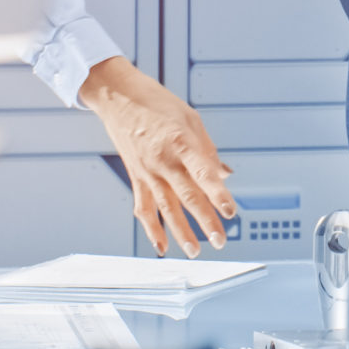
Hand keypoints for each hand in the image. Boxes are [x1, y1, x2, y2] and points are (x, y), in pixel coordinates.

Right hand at [80, 57, 236, 257]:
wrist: (118, 97)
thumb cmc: (157, 103)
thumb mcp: (190, 118)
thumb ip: (207, 150)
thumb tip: (225, 175)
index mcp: (180, 141)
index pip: (203, 172)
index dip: (217, 193)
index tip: (230, 211)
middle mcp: (163, 160)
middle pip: (187, 196)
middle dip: (205, 220)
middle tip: (220, 240)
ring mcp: (147, 171)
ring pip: (166, 208)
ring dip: (181, 232)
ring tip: (195, 251)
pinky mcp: (136, 177)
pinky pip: (144, 207)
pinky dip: (152, 229)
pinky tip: (162, 246)